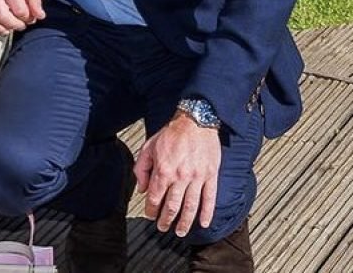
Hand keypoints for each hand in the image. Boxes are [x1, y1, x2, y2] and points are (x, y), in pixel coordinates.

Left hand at [135, 112, 220, 237]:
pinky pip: (210, 198)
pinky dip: (207, 213)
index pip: (155, 197)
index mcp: (164, 170)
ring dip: (185, 222)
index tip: (150, 215)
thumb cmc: (172, 133)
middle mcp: (180, 177)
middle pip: (172, 206)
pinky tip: (203, 223)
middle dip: (166, 220)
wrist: (195, 121)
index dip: (151, 210)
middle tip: (163, 228)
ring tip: (180, 231)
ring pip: (190, 206)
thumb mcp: (149, 147)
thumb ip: (142, 168)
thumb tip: (141, 188)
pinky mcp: (211, 175)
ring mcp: (197, 177)